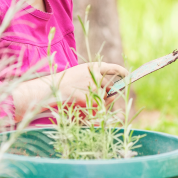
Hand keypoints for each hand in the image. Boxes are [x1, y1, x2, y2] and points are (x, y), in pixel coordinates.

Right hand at [12, 62, 128, 120]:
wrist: (49, 90)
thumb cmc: (62, 83)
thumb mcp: (79, 75)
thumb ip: (94, 81)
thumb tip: (110, 93)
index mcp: (93, 67)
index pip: (113, 69)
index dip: (122, 72)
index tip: (127, 75)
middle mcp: (96, 76)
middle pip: (109, 88)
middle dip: (106, 93)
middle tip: (94, 95)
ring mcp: (94, 88)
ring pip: (104, 99)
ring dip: (97, 102)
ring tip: (81, 99)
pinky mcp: (90, 100)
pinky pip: (97, 108)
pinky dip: (92, 110)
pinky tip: (80, 104)